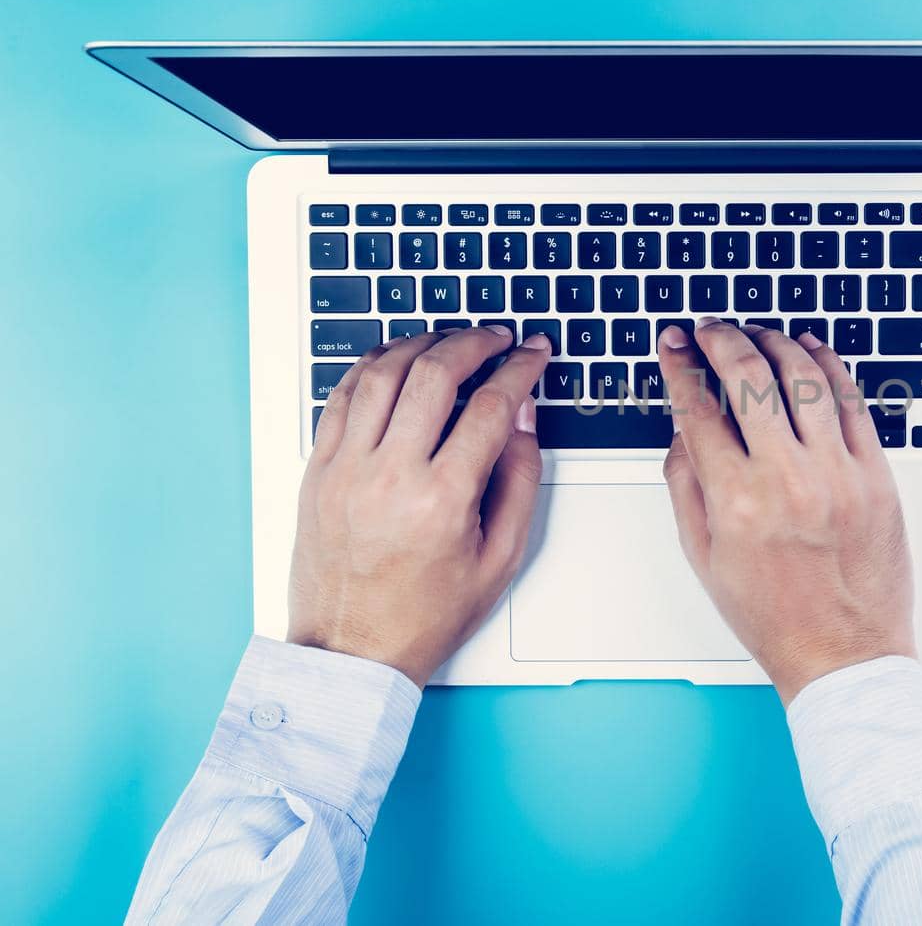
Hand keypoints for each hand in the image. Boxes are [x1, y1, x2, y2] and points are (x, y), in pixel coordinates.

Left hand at [288, 327, 550, 685]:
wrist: (352, 653)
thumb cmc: (426, 615)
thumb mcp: (500, 558)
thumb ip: (519, 480)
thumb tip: (522, 418)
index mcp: (443, 501)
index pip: (491, 407)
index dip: (521, 369)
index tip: (534, 354)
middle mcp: (390, 477)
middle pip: (435, 373)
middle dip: (475, 342)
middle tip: (496, 338)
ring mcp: (346, 470)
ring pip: (384, 372)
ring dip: (422, 343)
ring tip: (449, 341)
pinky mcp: (318, 471)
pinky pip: (342, 397)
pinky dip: (373, 367)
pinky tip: (397, 361)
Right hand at [657, 319, 913, 703]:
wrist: (844, 654)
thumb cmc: (774, 616)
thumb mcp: (705, 558)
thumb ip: (685, 487)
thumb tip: (681, 429)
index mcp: (735, 500)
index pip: (696, 408)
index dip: (678, 365)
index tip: (672, 344)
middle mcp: (786, 479)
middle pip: (748, 376)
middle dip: (722, 339)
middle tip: (711, 328)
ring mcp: (837, 473)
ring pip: (803, 377)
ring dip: (775, 342)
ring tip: (758, 333)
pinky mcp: (876, 475)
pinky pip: (851, 401)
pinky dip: (828, 366)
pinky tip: (811, 352)